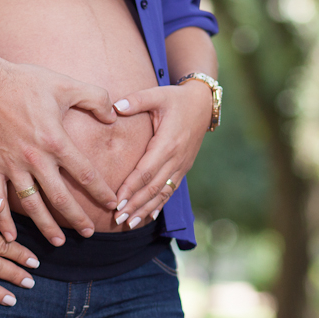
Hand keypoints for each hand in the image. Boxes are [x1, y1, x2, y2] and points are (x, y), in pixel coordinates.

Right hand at [0, 61, 118, 245]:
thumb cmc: (23, 81)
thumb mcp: (65, 84)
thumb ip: (95, 98)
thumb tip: (113, 116)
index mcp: (55, 140)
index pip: (84, 173)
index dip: (100, 191)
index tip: (112, 203)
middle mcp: (34, 159)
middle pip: (60, 197)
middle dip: (76, 217)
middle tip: (89, 232)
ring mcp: (10, 165)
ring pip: (31, 204)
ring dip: (46, 225)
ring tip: (58, 242)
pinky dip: (2, 220)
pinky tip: (10, 236)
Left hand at [111, 81, 212, 227]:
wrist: (203, 104)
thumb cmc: (176, 98)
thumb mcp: (157, 94)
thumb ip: (136, 100)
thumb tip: (115, 107)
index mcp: (168, 142)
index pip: (146, 171)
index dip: (131, 188)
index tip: (117, 201)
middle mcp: (176, 158)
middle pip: (153, 187)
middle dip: (135, 205)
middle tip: (118, 219)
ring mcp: (181, 165)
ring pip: (162, 192)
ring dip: (145, 209)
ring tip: (129, 223)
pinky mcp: (183, 167)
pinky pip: (170, 189)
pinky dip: (159, 204)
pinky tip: (148, 216)